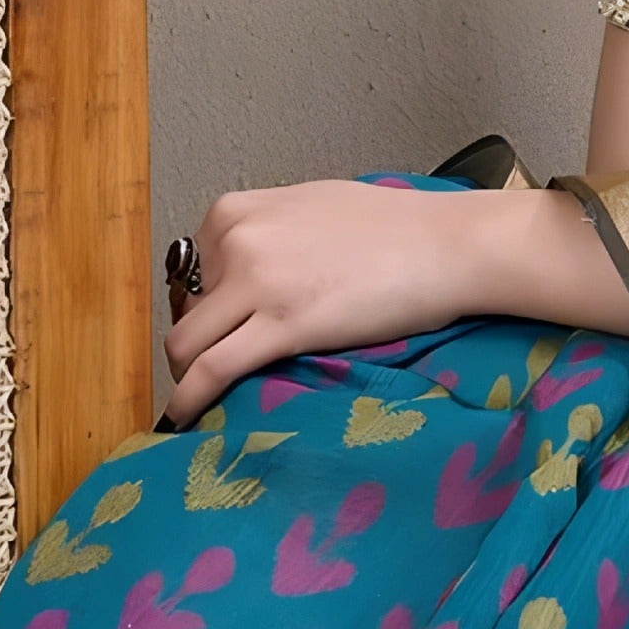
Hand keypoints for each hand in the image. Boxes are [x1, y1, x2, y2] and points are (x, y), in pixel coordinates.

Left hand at [161, 178, 486, 422]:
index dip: (206, 308)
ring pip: (185, 345)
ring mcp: (256, 281)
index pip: (191, 273)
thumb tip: (248, 266)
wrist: (444, 245)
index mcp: (238, 210)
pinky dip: (188, 400)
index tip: (224, 329)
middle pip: (186, 312)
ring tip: (203, 399)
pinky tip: (184, 419)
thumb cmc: (394, 227)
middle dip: (198, 344)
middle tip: (221, 367)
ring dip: (187, 378)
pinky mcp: (282, 326)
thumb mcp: (309, 209)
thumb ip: (268, 234)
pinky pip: (211, 370)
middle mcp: (237, 240)